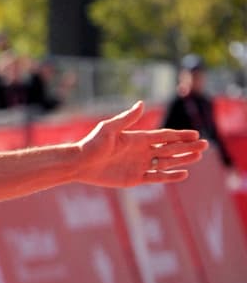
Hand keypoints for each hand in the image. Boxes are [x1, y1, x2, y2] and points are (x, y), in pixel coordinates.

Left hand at [77, 100, 206, 187]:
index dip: (181, 135)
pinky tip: (182, 174)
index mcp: (138, 138)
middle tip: (204, 146)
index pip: (165, 136)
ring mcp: (139, 165)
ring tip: (198, 158)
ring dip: (181, 160)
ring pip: (165, 163)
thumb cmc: (91, 144)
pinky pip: (155, 177)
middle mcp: (141, 151)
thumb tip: (142, 104)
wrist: (79, 164)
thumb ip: (127, 119)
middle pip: (170, 149)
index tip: (196, 135)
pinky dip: (168, 176)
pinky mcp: (134, 178)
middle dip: (187, 147)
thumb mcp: (109, 129)